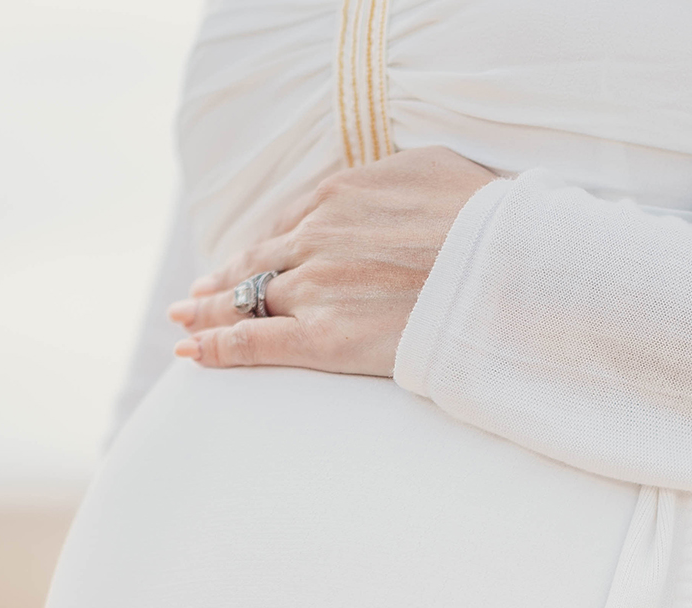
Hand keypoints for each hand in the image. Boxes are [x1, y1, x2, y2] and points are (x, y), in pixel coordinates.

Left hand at [167, 145, 499, 376]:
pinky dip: (216, 347)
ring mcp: (316, 288)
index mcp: (340, 196)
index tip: (242, 259)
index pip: (285, 226)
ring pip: (245, 299)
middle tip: (194, 294)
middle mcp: (317, 238)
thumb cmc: (486, 221)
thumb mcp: (435, 170)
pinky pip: (254, 341)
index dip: (259, 246)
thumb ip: (394, 180)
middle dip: (222, 279)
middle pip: (255, 262)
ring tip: (186, 320)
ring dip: (210, 311)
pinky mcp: (323, 337)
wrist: (505, 268)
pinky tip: (191, 353)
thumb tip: (389, 189)